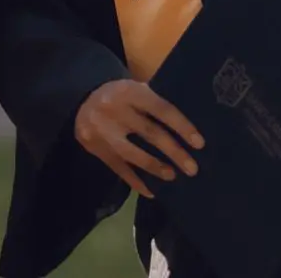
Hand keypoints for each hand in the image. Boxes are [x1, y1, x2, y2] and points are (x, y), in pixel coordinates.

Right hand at [72, 79, 202, 200]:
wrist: (81, 100)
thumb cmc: (118, 95)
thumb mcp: (134, 89)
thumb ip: (153, 103)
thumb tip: (184, 128)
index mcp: (129, 91)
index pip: (161, 109)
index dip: (181, 126)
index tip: (199, 143)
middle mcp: (116, 110)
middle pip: (150, 133)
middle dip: (174, 152)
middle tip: (192, 168)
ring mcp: (104, 132)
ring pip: (134, 154)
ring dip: (156, 168)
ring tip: (173, 176)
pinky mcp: (97, 150)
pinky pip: (120, 169)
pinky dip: (137, 182)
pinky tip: (151, 191)